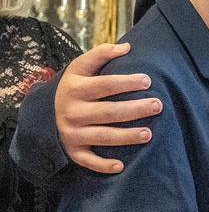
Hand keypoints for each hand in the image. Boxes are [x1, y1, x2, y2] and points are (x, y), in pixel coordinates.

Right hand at [54, 42, 162, 173]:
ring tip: (149, 134)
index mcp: (75, 89)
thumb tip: (126, 46)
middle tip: (158, 105)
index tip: (148, 81)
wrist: (48, 110)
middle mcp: (72, 112)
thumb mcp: (81, 66)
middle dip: (135, 109)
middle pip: (109, 112)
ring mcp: (72, 133)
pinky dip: (102, 165)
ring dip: (126, 136)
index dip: (127, 82)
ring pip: (103, 136)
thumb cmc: (75, 85)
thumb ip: (101, 53)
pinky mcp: (73, 149)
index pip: (105, 85)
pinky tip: (121, 166)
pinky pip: (87, 160)